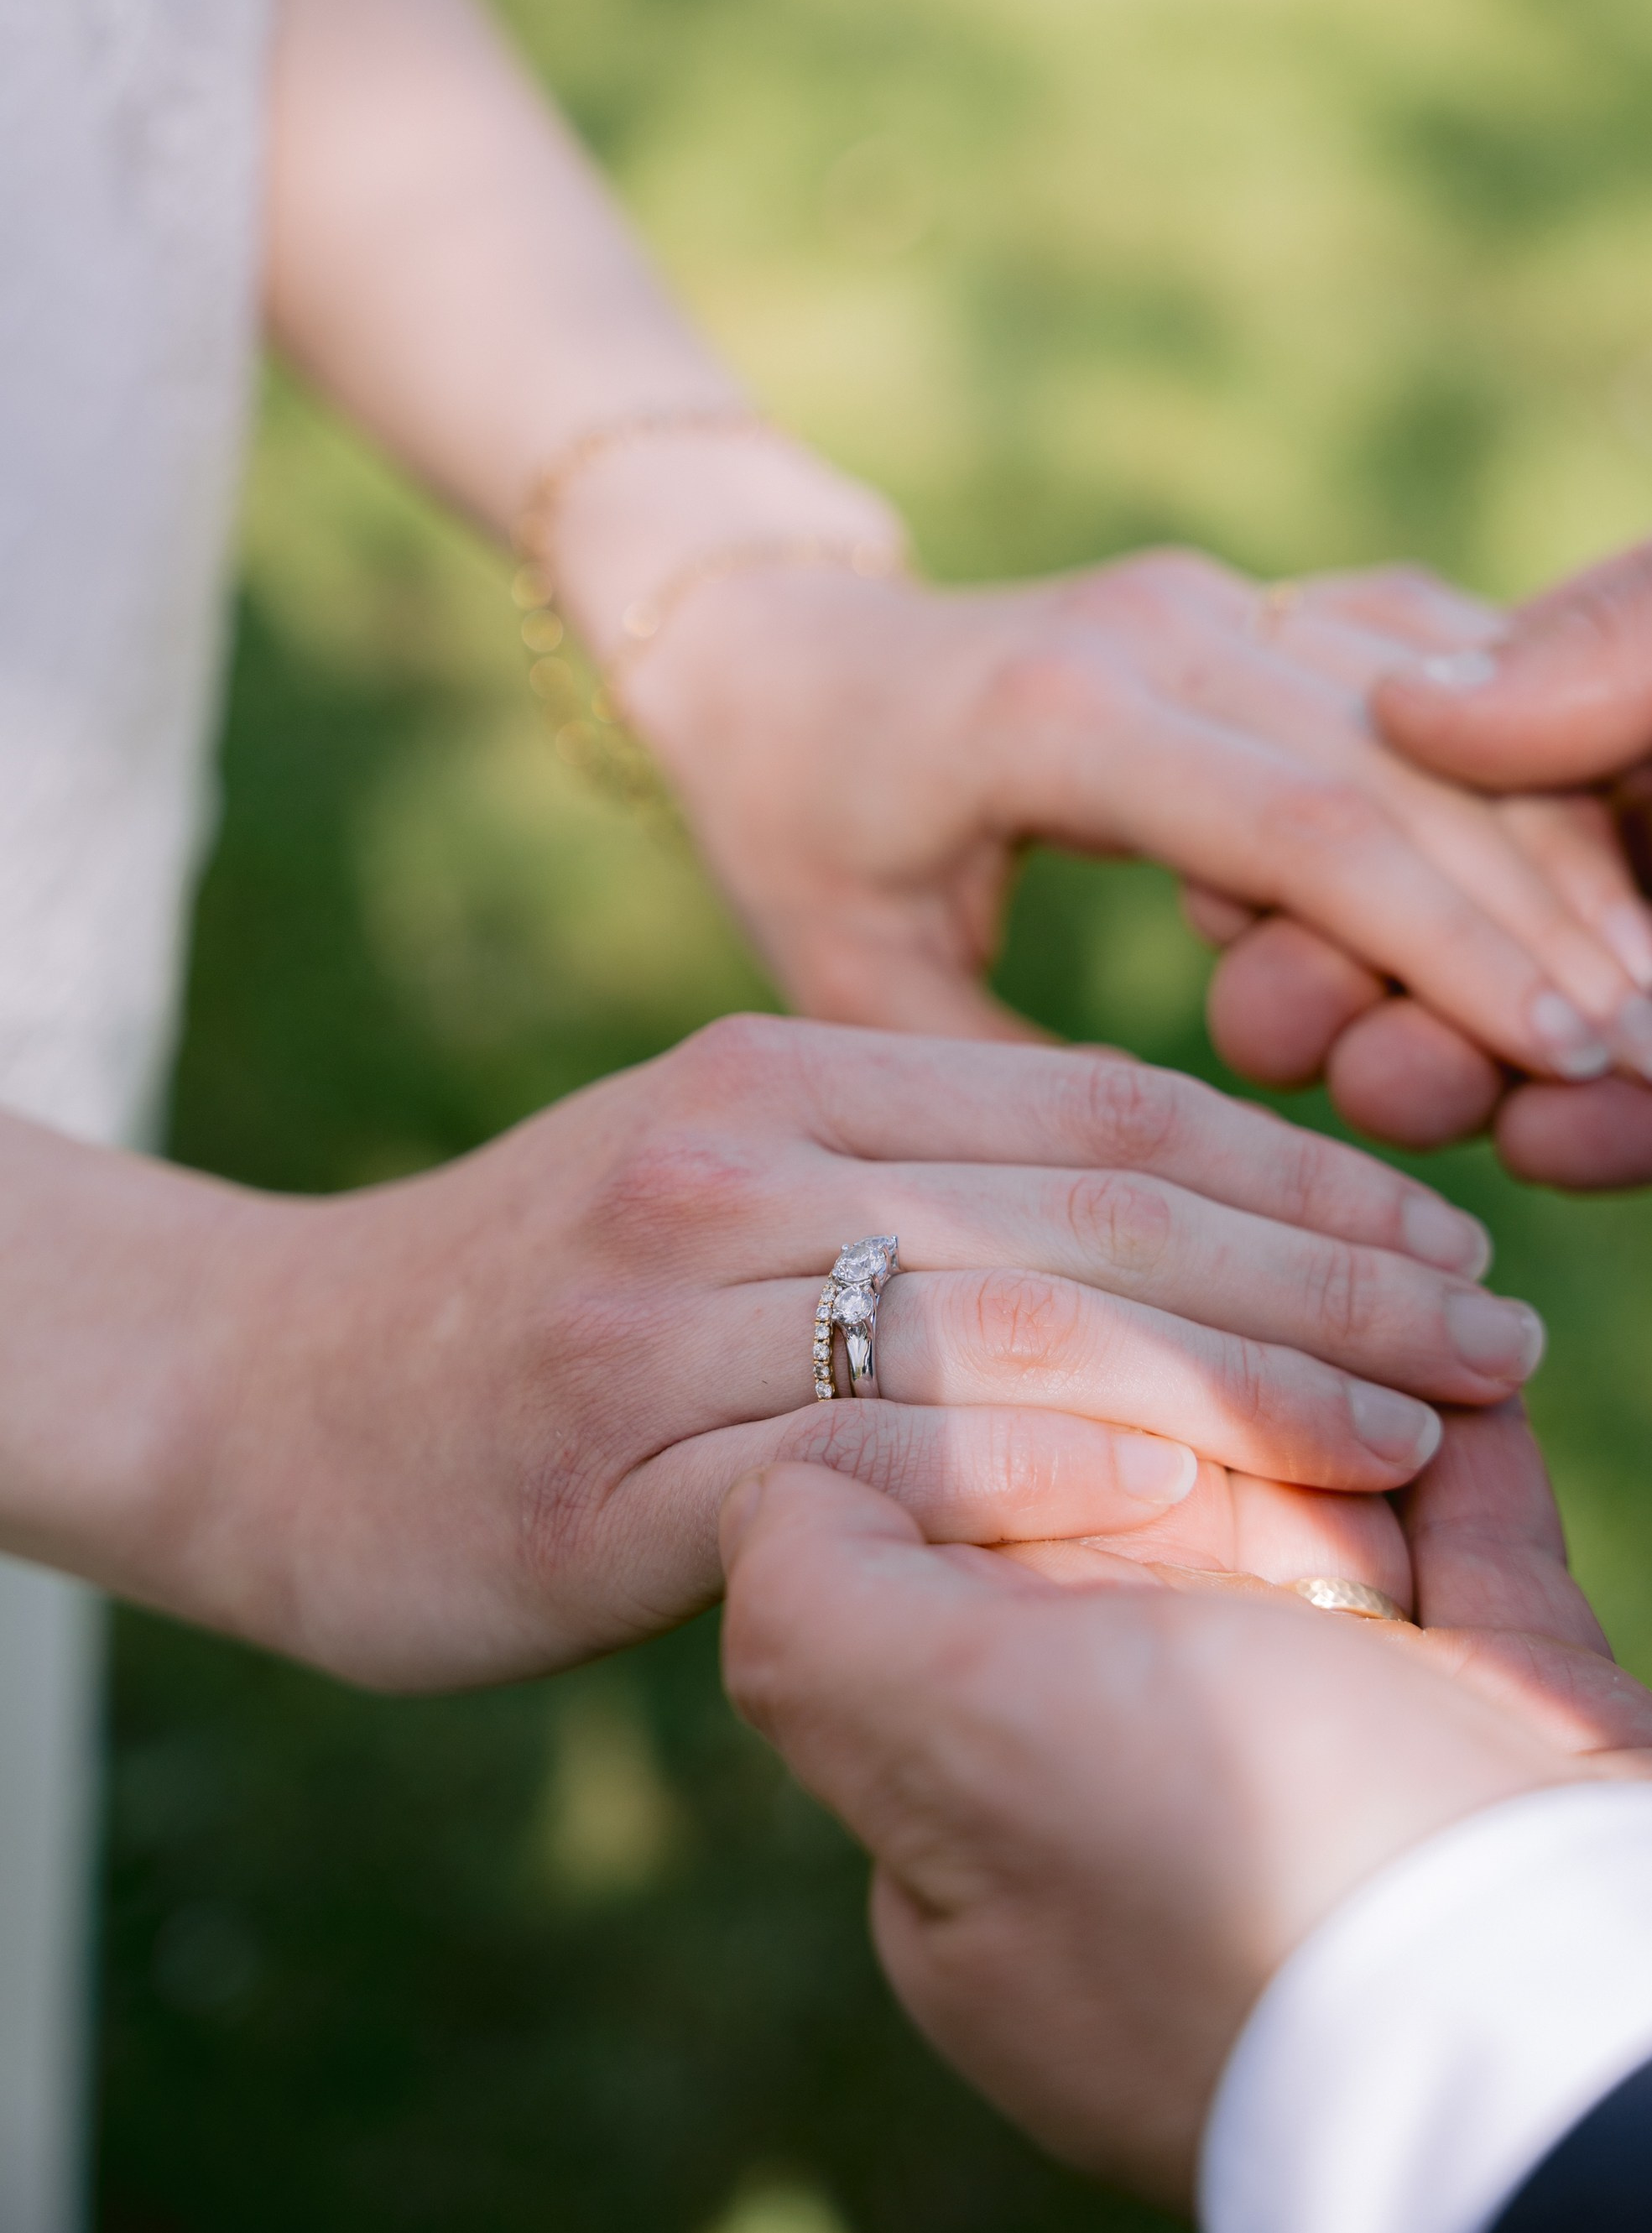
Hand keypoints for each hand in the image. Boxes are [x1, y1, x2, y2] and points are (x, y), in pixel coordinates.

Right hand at [42, 1021, 1527, 1688]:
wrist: (262, 1393)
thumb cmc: (519, 1298)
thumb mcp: (709, 1179)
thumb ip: (900, 1177)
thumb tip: (1147, 1233)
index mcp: (780, 1061)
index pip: (1098, 1104)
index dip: (1296, 1168)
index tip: (1441, 1237)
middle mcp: (736, 1149)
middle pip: (1094, 1206)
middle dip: (1324, 1273)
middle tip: (1494, 1339)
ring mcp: (671, 1301)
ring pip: (1014, 1330)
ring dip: (1241, 1388)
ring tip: (1407, 1443)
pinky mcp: (619, 1461)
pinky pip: (882, 1468)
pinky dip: (1056, 1495)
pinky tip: (1199, 1525)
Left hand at [615, 536, 1651, 1087]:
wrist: (774, 653)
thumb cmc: (799, 831)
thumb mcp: (860, 982)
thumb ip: (1013, 1082)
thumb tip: (1191, 1199)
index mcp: (1057, 714)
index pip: (1313, 824)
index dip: (1459, 943)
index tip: (1573, 1054)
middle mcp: (1159, 623)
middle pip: (1412, 764)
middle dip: (1552, 910)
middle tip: (1651, 1047)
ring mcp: (1211, 595)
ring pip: (1442, 710)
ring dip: (1555, 842)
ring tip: (1639, 984)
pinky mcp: (1245, 601)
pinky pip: (1416, 661)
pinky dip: (1510, 760)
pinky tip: (1590, 861)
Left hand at [720, 1401, 1651, 2213]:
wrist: (1552, 2022)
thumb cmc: (1237, 1881)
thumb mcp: (954, 1747)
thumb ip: (812, 1606)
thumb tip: (792, 1473)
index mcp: (992, 1800)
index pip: (956, 1535)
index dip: (1026, 1439)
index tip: (1120, 1432)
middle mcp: (1140, 1773)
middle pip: (1133, 1504)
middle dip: (1192, 1411)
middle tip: (1260, 1368)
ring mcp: (1320, 1756)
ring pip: (1298, 1506)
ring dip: (1336, 1408)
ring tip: (1385, 1325)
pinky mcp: (1480, 1727)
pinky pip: (1455, 1549)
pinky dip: (1463, 1462)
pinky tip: (1467, 1397)